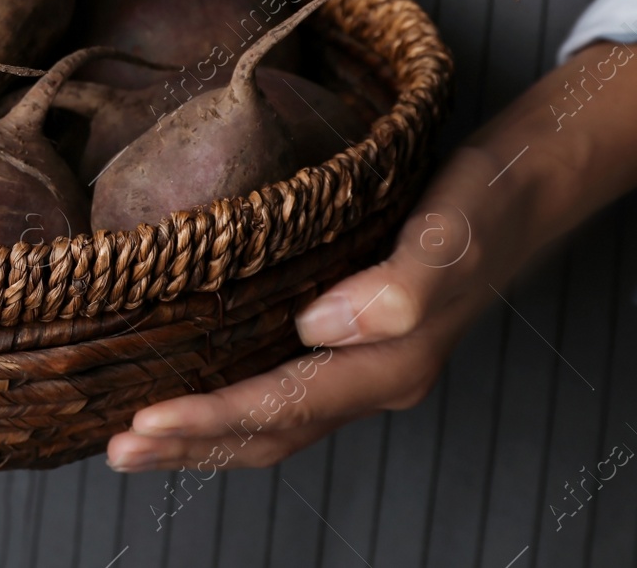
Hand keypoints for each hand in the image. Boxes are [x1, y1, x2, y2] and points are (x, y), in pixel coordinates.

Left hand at [104, 39, 636, 472]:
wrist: (522, 189)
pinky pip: (282, 392)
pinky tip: (191, 394)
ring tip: (134, 441)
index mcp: (389, 363)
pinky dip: (230, 407)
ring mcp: (361, 364)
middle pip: (269, 432)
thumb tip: (318, 328)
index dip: (211, 419)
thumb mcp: (448, 239)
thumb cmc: (484, 207)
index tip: (145, 421)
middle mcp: (371, 376)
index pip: (283, 406)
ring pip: (273, 421)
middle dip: (191, 446)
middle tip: (116, 450)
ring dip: (203, 436)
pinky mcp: (350, 340)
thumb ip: (398, 292)